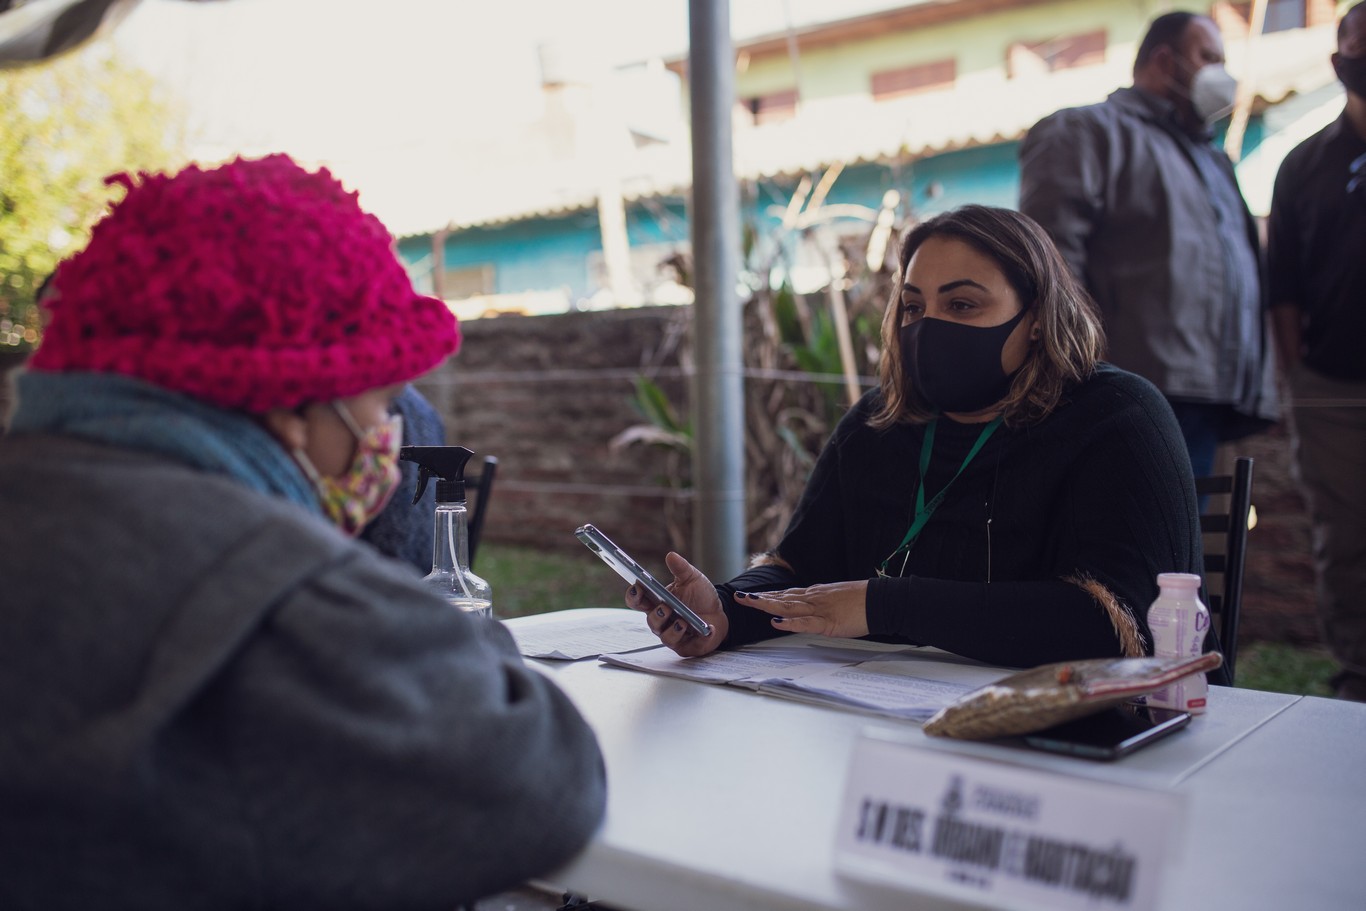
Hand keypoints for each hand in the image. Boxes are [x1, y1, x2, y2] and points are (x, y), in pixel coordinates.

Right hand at [624, 552, 727, 656]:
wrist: (720, 613)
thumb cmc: (701, 596)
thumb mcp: (693, 578)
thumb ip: (681, 568)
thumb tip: (671, 555)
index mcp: (657, 602)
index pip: (637, 601)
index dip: (633, 596)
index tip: (637, 588)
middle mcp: (661, 620)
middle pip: (650, 620)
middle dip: (656, 615)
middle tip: (664, 607)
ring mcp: (672, 634)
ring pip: (664, 636)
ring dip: (673, 628)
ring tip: (683, 621)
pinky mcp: (685, 646)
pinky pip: (686, 645)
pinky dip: (697, 637)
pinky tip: (706, 629)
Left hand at [735, 581, 869, 638]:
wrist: (880, 600)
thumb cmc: (862, 601)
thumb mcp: (836, 600)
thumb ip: (821, 604)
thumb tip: (810, 609)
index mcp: (815, 594)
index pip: (786, 594)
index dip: (767, 595)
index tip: (750, 595)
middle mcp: (813, 598)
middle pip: (781, 597)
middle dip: (759, 598)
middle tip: (739, 597)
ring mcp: (819, 609)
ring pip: (788, 606)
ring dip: (767, 605)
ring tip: (750, 603)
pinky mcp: (828, 622)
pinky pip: (805, 623)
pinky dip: (790, 622)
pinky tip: (776, 622)